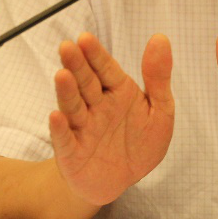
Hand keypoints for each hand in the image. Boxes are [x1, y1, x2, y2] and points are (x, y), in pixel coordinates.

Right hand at [48, 33, 173, 205]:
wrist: (120, 181)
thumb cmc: (139, 143)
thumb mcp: (160, 110)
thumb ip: (159, 77)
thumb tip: (160, 37)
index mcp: (117, 91)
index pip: (106, 68)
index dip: (96, 54)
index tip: (85, 38)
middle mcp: (96, 106)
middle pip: (86, 82)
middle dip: (77, 65)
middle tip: (67, 47)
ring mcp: (82, 128)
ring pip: (73, 106)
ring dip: (67, 92)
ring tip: (62, 75)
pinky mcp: (71, 152)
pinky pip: (65, 140)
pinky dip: (60, 129)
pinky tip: (56, 116)